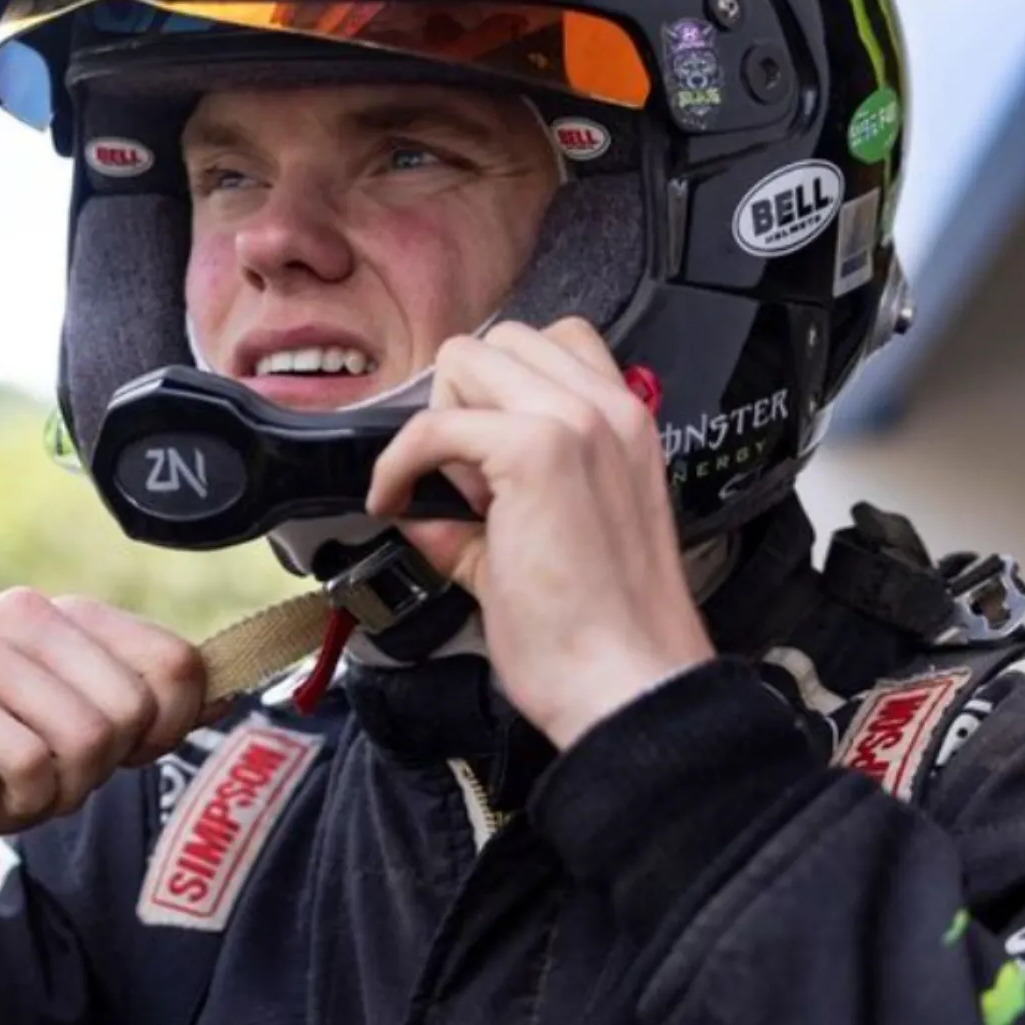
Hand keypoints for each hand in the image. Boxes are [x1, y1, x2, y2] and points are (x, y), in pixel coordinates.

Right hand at [0, 590, 207, 870]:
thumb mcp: (88, 732)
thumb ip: (155, 710)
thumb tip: (232, 692)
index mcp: (77, 614)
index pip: (177, 661)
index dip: (169, 726)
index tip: (129, 751)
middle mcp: (34, 613)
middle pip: (135, 706)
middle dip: (108, 764)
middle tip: (60, 769)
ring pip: (88, 736)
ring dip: (66, 787)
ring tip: (28, 778)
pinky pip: (33, 762)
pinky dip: (26, 798)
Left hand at [367, 318, 713, 750]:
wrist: (628, 685)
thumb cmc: (600, 632)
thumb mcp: (549, 538)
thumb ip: (484, 506)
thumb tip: (419, 497)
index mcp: (626, 422)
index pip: (549, 343)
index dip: (497, 394)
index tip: (478, 461)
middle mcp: (610, 407)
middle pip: (501, 339)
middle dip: (463, 398)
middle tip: (460, 476)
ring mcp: (577, 421)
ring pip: (467, 358)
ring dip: (441, 416)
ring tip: (451, 490)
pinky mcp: (537, 451)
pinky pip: (434, 424)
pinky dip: (400, 461)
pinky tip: (397, 503)